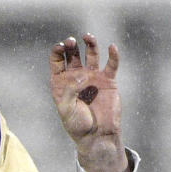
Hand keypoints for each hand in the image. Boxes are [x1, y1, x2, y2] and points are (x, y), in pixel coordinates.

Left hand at [49, 34, 128, 171]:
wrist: (97, 135)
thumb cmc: (78, 124)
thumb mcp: (66, 108)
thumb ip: (70, 90)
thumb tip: (82, 75)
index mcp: (61, 82)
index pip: (57, 60)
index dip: (58, 50)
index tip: (61, 46)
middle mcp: (76, 76)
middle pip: (73, 54)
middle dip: (71, 45)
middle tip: (72, 41)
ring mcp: (93, 76)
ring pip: (91, 54)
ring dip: (90, 44)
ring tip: (88, 36)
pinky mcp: (108, 80)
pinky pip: (111, 64)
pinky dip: (113, 55)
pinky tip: (112, 47)